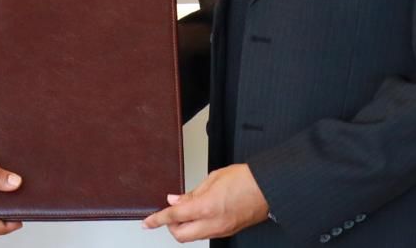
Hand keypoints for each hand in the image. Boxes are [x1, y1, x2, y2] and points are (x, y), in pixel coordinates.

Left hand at [141, 164, 269, 242]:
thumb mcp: (213, 178)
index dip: (157, 220)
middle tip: (169, 213)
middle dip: (170, 226)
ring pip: (193, 237)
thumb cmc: (245, 178)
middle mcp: (213, 224)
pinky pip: (205, 234)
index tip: (147, 222)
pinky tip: (198, 215)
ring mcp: (221, 231)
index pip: (174, 217)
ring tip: (185, 212)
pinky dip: (197, 227)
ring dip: (184, 228)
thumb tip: (174, 201)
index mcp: (206, 207)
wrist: (268, 187)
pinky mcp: (228, 232)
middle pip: (180, 235)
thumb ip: (191, 193)